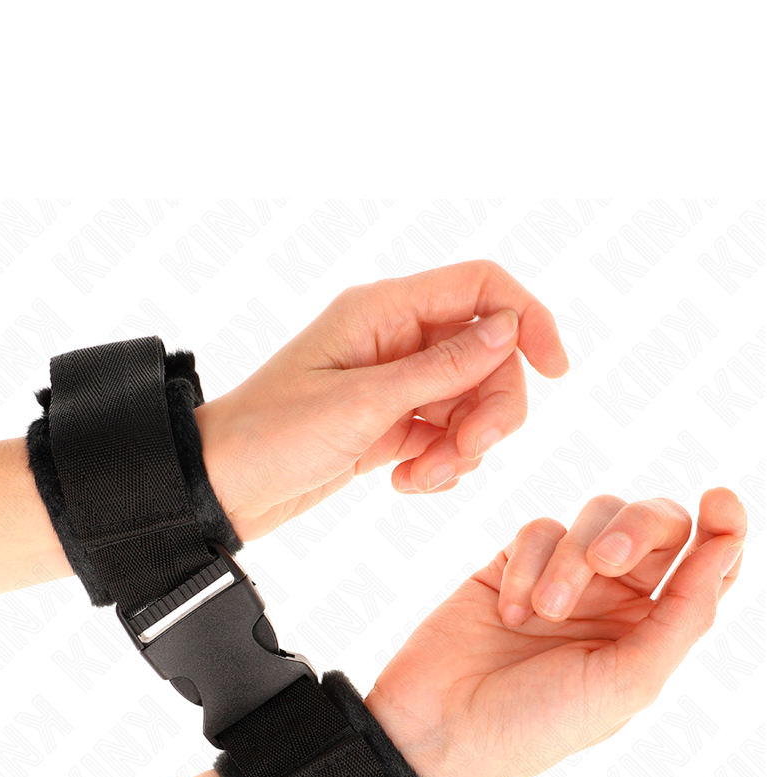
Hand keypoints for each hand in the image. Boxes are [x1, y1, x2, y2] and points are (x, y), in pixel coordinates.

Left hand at [193, 260, 567, 538]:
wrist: (220, 489)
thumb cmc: (272, 436)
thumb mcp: (362, 404)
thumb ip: (442, 369)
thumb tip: (510, 329)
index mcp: (384, 311)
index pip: (483, 287)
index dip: (529, 319)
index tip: (556, 370)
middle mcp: (395, 339)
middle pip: (490, 354)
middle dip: (493, 407)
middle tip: (466, 451)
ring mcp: (395, 384)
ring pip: (473, 401)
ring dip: (464, 447)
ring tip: (421, 478)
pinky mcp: (390, 425)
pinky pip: (447, 436)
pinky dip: (441, 463)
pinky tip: (407, 483)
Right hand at [365, 489, 746, 776]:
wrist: (439, 733)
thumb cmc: (538, 724)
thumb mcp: (628, 682)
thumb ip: (685, 614)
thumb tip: (727, 547)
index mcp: (655, 634)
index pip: (709, 567)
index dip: (726, 527)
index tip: (721, 501)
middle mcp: (618, 602)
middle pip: (658, 526)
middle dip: (639, 529)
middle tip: (608, 560)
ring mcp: (565, 579)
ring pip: (596, 516)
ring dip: (571, 559)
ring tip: (545, 612)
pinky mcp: (512, 565)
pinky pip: (539, 529)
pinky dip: (529, 566)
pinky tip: (509, 613)